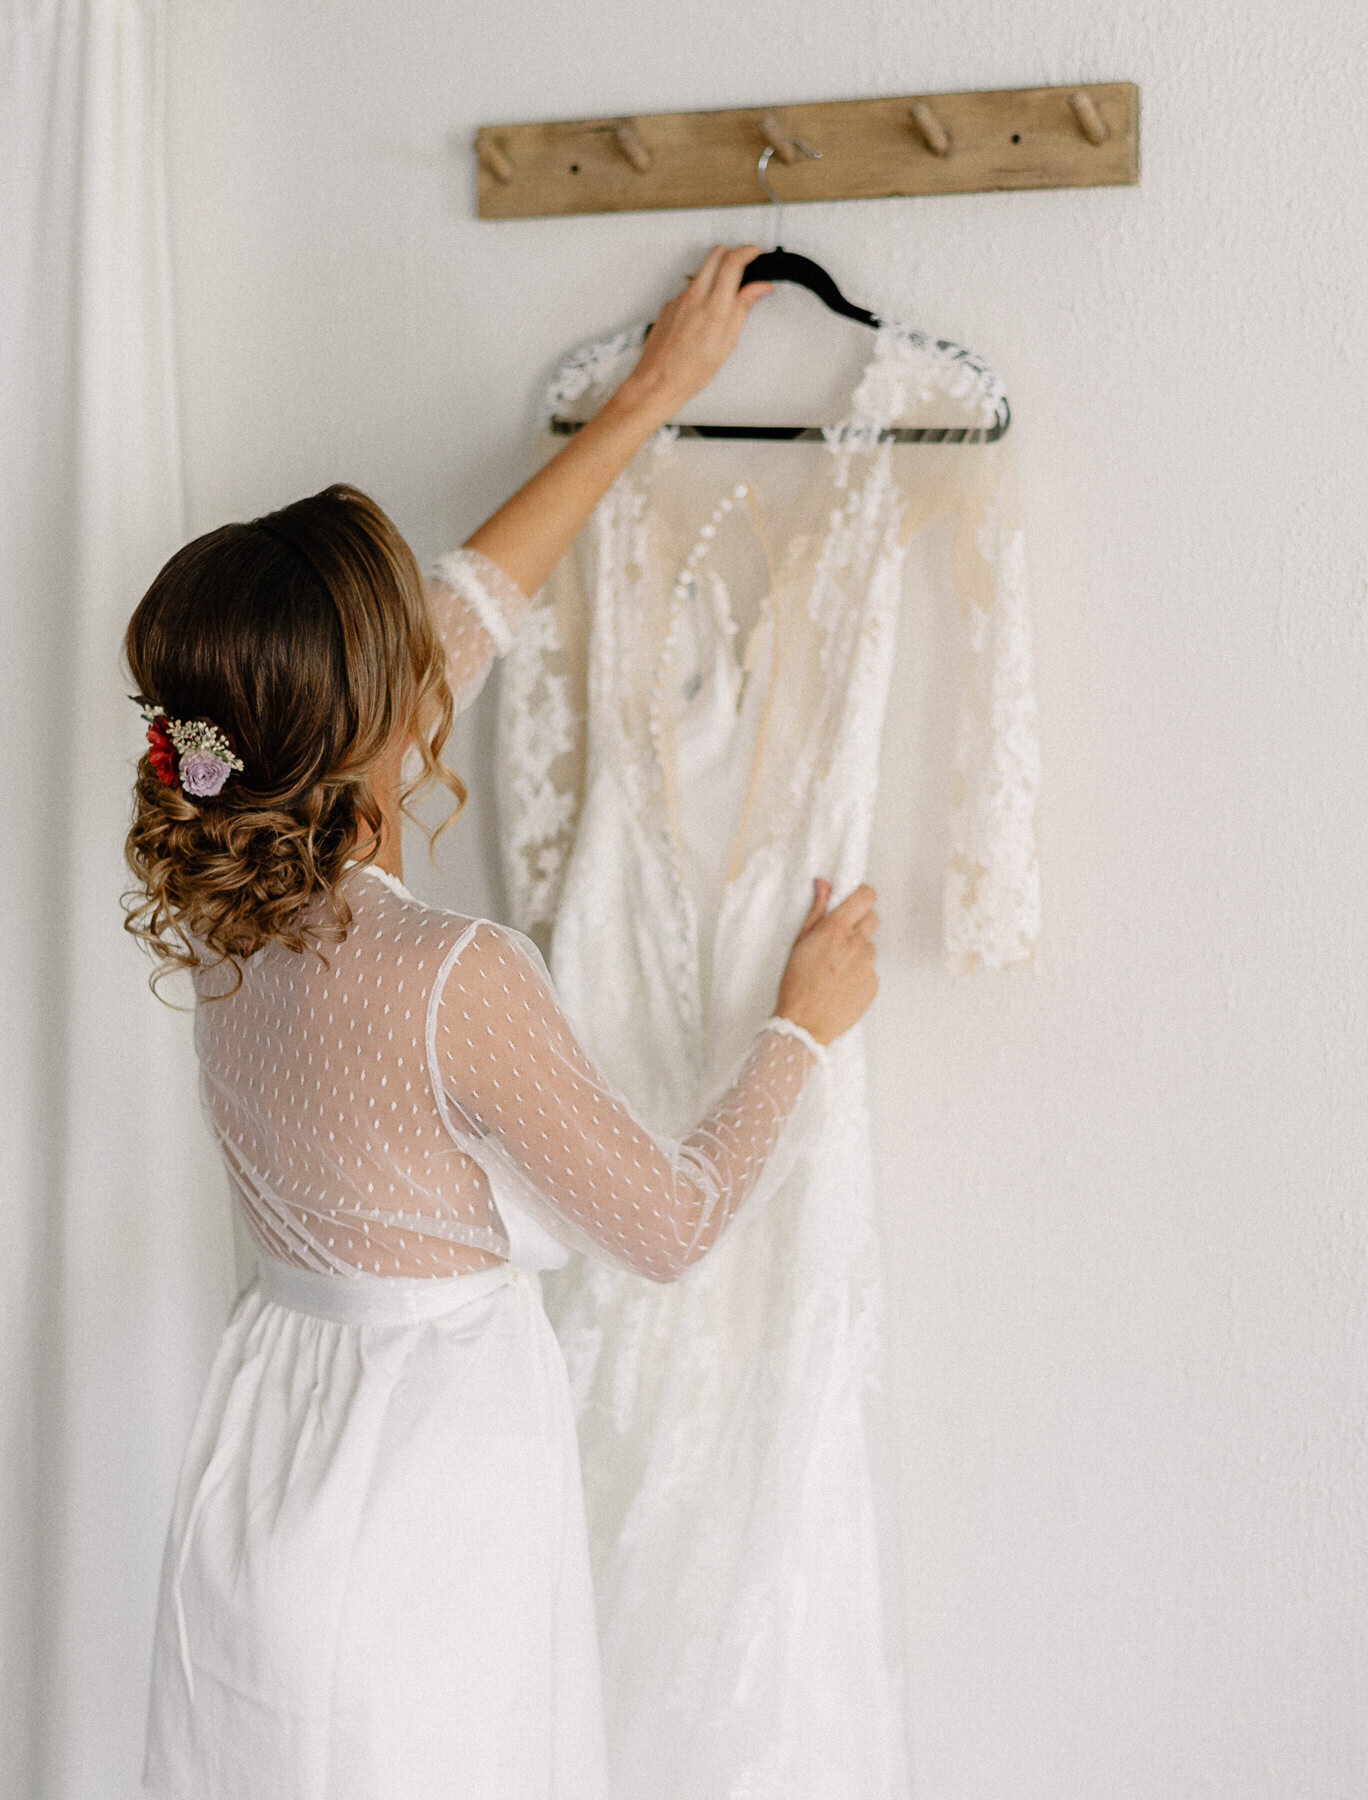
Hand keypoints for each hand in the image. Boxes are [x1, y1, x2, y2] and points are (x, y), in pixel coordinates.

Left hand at [613, 244, 773, 424]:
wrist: (658, 381)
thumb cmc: (691, 371)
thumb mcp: (727, 343)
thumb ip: (743, 308)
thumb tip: (760, 288)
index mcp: (714, 308)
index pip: (733, 262)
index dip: (749, 251)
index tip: (756, 252)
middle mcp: (694, 297)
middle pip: (716, 253)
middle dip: (733, 253)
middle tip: (744, 265)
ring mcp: (679, 298)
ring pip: (702, 269)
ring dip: (717, 272)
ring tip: (725, 295)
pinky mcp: (669, 303)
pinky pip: (690, 287)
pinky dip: (701, 291)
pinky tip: (704, 313)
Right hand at [774, 880, 879, 1046]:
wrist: (804, 1023)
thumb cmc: (796, 984)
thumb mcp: (799, 942)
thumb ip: (816, 911)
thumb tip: (823, 884)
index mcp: (836, 929)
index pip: (866, 896)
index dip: (863, 896)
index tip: (856, 901)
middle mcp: (856, 943)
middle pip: (873, 919)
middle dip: (860, 923)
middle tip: (842, 939)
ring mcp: (868, 965)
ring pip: (870, 948)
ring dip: (858, 953)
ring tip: (836, 969)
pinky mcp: (873, 984)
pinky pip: (871, 971)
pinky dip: (860, 975)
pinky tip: (841, 985)